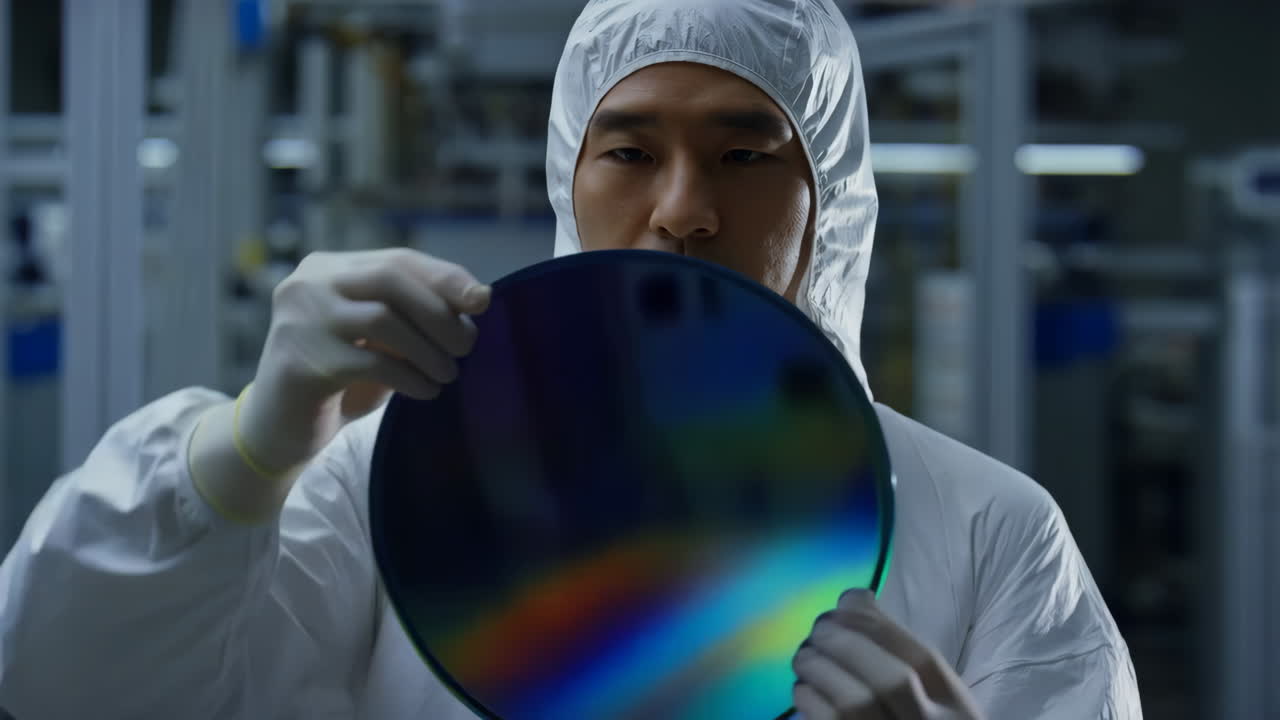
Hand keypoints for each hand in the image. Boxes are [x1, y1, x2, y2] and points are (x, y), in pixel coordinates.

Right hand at [240, 248, 490, 471]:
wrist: (281, 429)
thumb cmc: (341, 376)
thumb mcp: (379, 337)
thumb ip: (414, 313)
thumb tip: (479, 297)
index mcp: (329, 268)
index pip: (398, 260)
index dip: (445, 278)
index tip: (483, 300)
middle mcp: (308, 284)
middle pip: (390, 279)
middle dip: (439, 313)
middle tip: (466, 346)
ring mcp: (300, 320)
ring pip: (383, 319)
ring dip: (428, 350)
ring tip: (447, 374)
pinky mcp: (300, 361)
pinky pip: (372, 362)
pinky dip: (410, 377)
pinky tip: (425, 391)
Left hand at [791, 589, 984, 719]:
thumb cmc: (917, 719)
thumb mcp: (931, 695)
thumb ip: (900, 652)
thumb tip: (852, 599)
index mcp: (956, 707)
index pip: (923, 659)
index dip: (878, 626)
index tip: (845, 606)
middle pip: (891, 680)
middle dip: (847, 644)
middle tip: (819, 630)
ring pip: (854, 704)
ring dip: (820, 670)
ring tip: (805, 657)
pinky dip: (810, 699)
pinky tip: (805, 688)